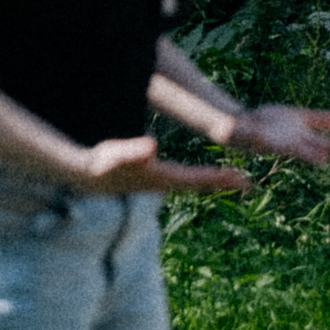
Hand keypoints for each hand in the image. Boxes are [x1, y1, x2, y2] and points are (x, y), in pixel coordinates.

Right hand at [78, 135, 251, 195]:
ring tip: (231, 179)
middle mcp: (162, 182)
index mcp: (160, 178)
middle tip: (248, 183)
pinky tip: (199, 172)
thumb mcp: (112, 155)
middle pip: (199, 182)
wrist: (81, 176)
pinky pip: (179, 176)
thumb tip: (152, 146)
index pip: (197, 178)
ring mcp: (156, 180)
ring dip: (210, 180)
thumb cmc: (97, 164)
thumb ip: (131, 151)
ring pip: (190, 181)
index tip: (245, 180)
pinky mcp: (149, 176)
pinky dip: (194, 175)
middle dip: (222, 182)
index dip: (221, 178)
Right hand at [227, 105, 329, 164]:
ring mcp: (296, 130)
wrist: (242, 125)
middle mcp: (291, 141)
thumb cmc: (235, 132)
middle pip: (313, 147)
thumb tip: (224, 132)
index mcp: (279, 145)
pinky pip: (316, 119)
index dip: (310, 155)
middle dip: (328, 149)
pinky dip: (329, 121)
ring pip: (318, 136)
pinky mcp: (296, 118)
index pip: (297, 151)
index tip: (324, 162)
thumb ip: (232, 132)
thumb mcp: (234, 133)